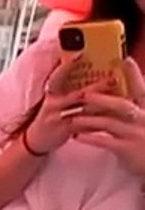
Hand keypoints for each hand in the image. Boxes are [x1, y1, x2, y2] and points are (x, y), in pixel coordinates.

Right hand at [24, 54, 110, 154]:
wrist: (36, 139)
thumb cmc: (50, 116)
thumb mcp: (54, 99)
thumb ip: (67, 86)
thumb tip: (87, 69)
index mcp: (51, 94)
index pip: (57, 77)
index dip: (66, 66)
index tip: (80, 54)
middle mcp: (53, 105)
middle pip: (77, 95)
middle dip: (97, 87)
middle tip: (114, 79)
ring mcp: (58, 118)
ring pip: (83, 111)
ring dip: (101, 105)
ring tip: (118, 99)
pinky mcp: (64, 131)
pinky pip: (83, 126)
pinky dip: (97, 122)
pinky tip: (110, 118)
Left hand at [69, 59, 144, 176]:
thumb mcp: (143, 123)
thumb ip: (136, 109)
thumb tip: (124, 93)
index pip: (141, 89)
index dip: (134, 74)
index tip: (124, 59)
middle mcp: (143, 119)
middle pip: (123, 104)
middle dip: (102, 98)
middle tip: (82, 93)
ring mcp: (135, 135)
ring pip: (110, 123)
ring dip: (89, 119)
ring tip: (72, 116)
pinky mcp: (127, 149)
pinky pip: (106, 142)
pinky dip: (91, 138)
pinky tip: (77, 136)